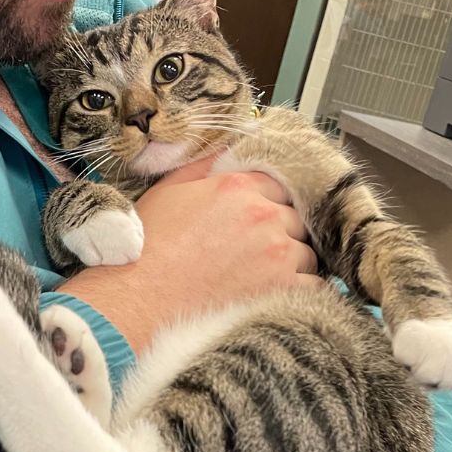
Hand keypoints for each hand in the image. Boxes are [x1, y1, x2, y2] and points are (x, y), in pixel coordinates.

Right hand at [58, 157, 317, 351]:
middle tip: (254, 253)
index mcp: (238, 187)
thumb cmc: (145, 251)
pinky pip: (314, 287)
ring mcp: (279, 255)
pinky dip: (299, 291)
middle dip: (281, 232)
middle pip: (296, 218)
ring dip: (291, 263)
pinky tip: (274, 296)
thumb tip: (226, 149)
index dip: (269, 201)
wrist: (137, 302)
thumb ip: (204, 165)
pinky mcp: (285, 291)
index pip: (279, 183)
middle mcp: (264, 216)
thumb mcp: (168, 191)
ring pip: (307, 253)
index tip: (258, 219)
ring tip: (259, 278)